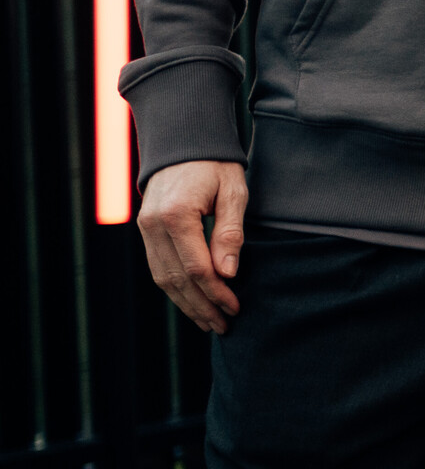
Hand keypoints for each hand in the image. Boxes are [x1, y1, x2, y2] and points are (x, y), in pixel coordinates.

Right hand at [137, 160, 250, 333]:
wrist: (183, 143)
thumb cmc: (215, 165)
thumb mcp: (233, 193)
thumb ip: (230, 233)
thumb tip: (229, 274)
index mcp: (176, 215)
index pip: (196, 268)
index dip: (217, 293)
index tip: (235, 307)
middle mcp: (153, 226)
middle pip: (176, 279)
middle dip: (201, 306)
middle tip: (224, 325)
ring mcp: (145, 229)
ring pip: (162, 278)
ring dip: (186, 303)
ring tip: (209, 322)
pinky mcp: (145, 231)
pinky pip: (157, 267)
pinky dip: (174, 288)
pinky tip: (191, 302)